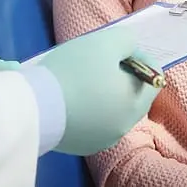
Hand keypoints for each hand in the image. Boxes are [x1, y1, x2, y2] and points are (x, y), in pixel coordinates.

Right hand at [37, 24, 162, 155]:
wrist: (33, 106)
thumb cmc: (74, 71)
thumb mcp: (106, 41)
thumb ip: (127, 40)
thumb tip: (130, 49)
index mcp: (136, 103)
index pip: (153, 75)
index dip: (138, 56)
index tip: (115, 50)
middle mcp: (124, 127)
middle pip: (132, 93)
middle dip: (120, 75)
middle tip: (97, 62)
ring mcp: (103, 140)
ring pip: (112, 109)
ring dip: (103, 93)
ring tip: (80, 79)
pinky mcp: (81, 146)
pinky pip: (93, 122)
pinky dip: (88, 109)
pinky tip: (70, 98)